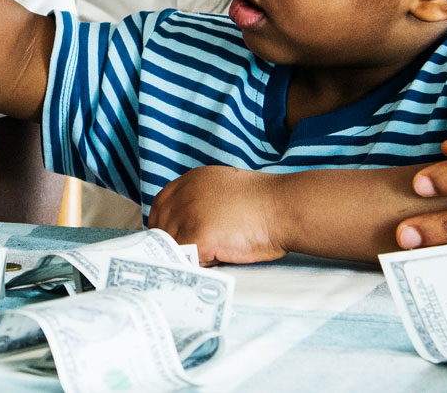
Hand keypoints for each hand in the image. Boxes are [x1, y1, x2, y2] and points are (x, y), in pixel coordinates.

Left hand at [148, 166, 288, 265]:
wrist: (285, 206)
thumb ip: (201, 200)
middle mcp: (183, 195)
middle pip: (162, 228)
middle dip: (175, 244)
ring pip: (173, 247)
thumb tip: (186, 224)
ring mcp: (188, 215)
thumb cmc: (266, 203)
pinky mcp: (197, 236)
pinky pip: (186, 260)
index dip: (166, 227)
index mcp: (189, 181)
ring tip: (217, 251)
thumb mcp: (224, 188)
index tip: (174, 241)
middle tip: (197, 253)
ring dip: (190, 255)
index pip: (160, 207)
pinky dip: (200, 265)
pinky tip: (220, 257)